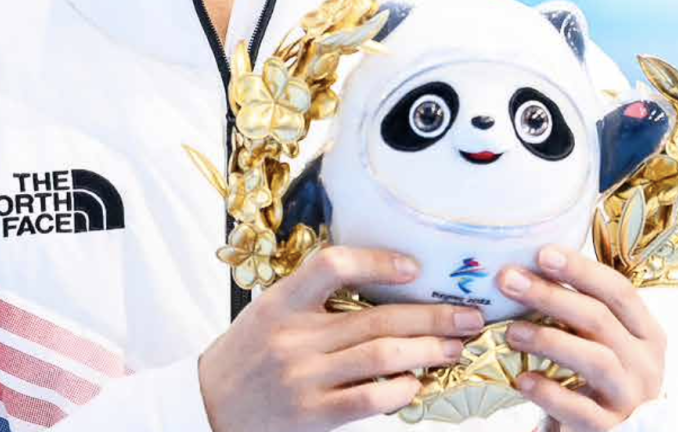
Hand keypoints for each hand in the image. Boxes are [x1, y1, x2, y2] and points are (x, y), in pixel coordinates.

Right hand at [198, 245, 484, 431]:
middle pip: (374, 317)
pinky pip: (367, 401)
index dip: (377, 261)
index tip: (414, 267)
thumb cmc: (246, 353)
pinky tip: (417, 384)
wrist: (208, 407)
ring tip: (455, 347)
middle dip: (430, 316)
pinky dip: (398, 390)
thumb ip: (312, 298)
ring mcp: (303, 378)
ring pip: (380, 357)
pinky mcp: (311, 416)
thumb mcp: (269, 311)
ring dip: (427, 351)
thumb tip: (379, 284)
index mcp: (282, 301)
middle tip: (468, 316)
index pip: (331, 265)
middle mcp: (294, 336)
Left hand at [499, 244, 665, 430]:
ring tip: (511, 331)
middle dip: (550, 295)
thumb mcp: (600, 337)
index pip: (618, 290)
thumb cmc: (599, 373)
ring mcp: (631, 397)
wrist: (614, 431)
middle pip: (599, 318)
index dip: (580, 269)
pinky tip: (522, 380)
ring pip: (596, 359)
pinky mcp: (612, 429)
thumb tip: (524, 267)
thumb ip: (577, 306)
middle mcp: (645, 362)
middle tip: (508, 280)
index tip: (542, 253)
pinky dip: (550, 392)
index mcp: (645, 331)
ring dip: (548, 339)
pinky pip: (581, 409)